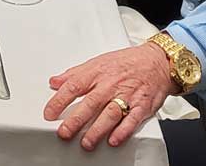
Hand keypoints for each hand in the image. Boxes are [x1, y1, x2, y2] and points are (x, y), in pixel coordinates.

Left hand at [44, 43, 177, 150]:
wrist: (157, 61)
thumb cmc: (125, 63)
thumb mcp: (97, 62)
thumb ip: (74, 74)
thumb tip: (54, 81)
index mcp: (97, 73)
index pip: (74, 86)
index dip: (59, 100)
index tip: (49, 113)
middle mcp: (111, 84)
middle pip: (91, 103)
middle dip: (76, 120)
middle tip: (64, 132)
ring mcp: (127, 95)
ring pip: (110, 114)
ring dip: (97, 130)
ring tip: (86, 143)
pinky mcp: (142, 105)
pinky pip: (132, 120)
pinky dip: (123, 131)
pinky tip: (113, 140)